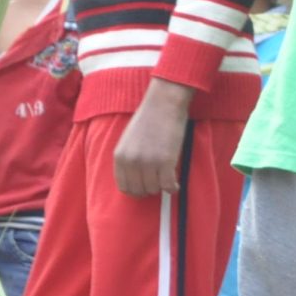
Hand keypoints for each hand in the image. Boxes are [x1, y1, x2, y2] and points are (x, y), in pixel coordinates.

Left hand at [112, 82, 190, 196]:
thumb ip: (129, 159)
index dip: (135, 191)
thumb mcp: (128, 141)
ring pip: (154, 189)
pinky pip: (168, 185)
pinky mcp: (165, 162)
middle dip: (149, 190)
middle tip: (157, 184)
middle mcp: (132, 162)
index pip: (124, 187)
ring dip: (161, 187)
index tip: (144, 188)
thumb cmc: (148, 120)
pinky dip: (173, 188)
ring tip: (167, 180)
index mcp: (120, 156)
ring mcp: (148, 162)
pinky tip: (175, 184)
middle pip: (139, 191)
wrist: (164, 104)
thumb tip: (137, 180)